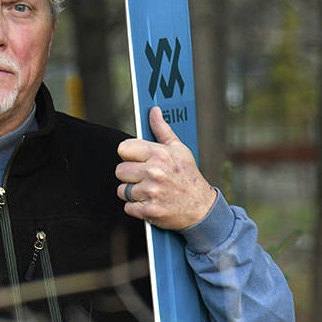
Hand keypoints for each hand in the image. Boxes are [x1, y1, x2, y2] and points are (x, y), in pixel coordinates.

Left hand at [116, 106, 216, 229]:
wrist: (201, 208)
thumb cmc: (188, 176)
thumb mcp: (179, 150)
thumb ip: (162, 130)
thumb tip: (154, 110)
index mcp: (159, 155)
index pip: (123, 149)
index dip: (128, 155)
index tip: (135, 159)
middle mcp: (154, 172)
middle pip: (120, 170)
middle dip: (129, 175)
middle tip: (143, 178)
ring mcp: (151, 193)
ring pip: (122, 190)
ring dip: (132, 192)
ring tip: (148, 191)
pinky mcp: (149, 211)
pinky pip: (128, 207)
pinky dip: (136, 208)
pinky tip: (149, 202)